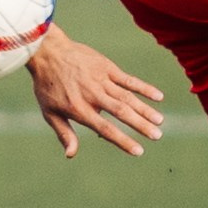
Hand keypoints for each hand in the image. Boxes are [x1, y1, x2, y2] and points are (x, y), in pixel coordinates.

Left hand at [25, 26, 164, 156]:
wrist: (48, 52)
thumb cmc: (48, 86)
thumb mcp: (50, 113)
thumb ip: (64, 134)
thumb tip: (71, 155)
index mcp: (79, 109)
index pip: (105, 129)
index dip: (123, 140)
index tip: (138, 151)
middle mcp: (93, 95)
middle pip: (121, 112)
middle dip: (140, 125)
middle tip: (157, 136)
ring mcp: (101, 80)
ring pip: (127, 97)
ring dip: (145, 109)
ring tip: (160, 121)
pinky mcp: (106, 67)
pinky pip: (128, 79)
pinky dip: (144, 88)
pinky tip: (158, 97)